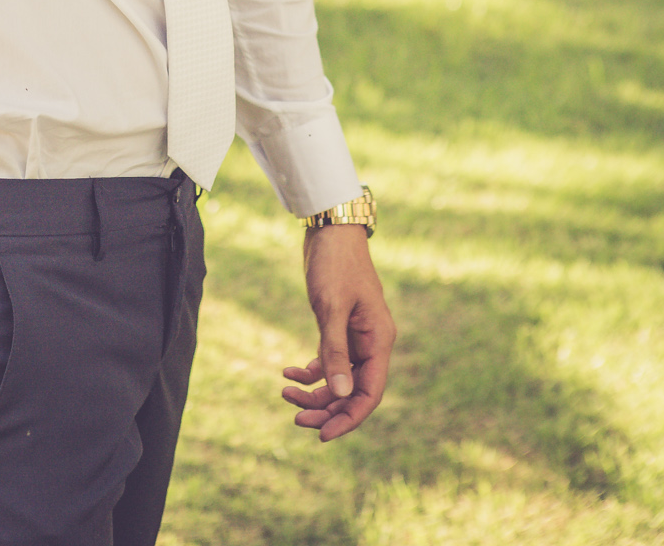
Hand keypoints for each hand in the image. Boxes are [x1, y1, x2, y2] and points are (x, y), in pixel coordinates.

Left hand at [281, 225, 395, 442]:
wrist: (329, 229)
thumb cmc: (335, 264)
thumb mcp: (332, 308)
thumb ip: (335, 351)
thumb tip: (341, 393)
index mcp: (378, 340)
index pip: (369, 394)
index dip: (348, 418)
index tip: (322, 435)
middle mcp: (370, 343)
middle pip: (353, 391)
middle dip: (326, 408)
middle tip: (296, 416)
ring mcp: (355, 336)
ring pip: (339, 379)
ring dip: (315, 392)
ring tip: (284, 393)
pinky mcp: (339, 327)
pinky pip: (328, 361)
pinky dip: (309, 371)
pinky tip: (287, 372)